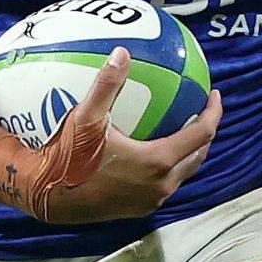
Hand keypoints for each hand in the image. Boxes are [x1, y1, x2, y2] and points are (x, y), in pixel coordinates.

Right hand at [8, 53, 214, 223]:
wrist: (48, 197)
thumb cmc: (68, 158)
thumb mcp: (86, 117)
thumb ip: (107, 85)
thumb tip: (122, 52)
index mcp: (157, 161)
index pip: (201, 134)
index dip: (213, 112)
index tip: (213, 94)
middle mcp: (161, 185)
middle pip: (198, 155)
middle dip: (205, 132)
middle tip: (201, 110)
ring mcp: (151, 200)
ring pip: (183, 172)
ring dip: (189, 151)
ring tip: (184, 129)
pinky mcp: (139, 209)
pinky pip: (166, 184)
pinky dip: (171, 166)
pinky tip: (156, 151)